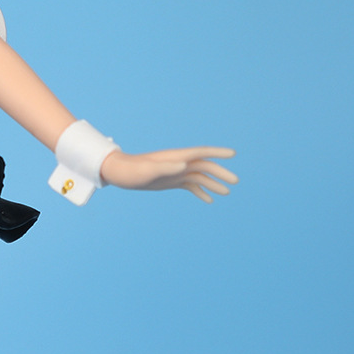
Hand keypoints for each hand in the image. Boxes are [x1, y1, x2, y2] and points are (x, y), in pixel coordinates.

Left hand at [100, 147, 236, 202]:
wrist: (118, 173)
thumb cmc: (130, 170)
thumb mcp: (147, 171)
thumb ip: (165, 167)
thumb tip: (184, 165)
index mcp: (175, 157)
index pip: (201, 152)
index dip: (217, 152)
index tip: (233, 153)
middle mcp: (177, 163)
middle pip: (204, 166)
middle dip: (220, 173)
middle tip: (235, 182)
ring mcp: (174, 172)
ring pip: (199, 176)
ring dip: (213, 183)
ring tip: (227, 192)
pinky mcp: (170, 181)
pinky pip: (189, 185)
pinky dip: (200, 192)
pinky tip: (209, 200)